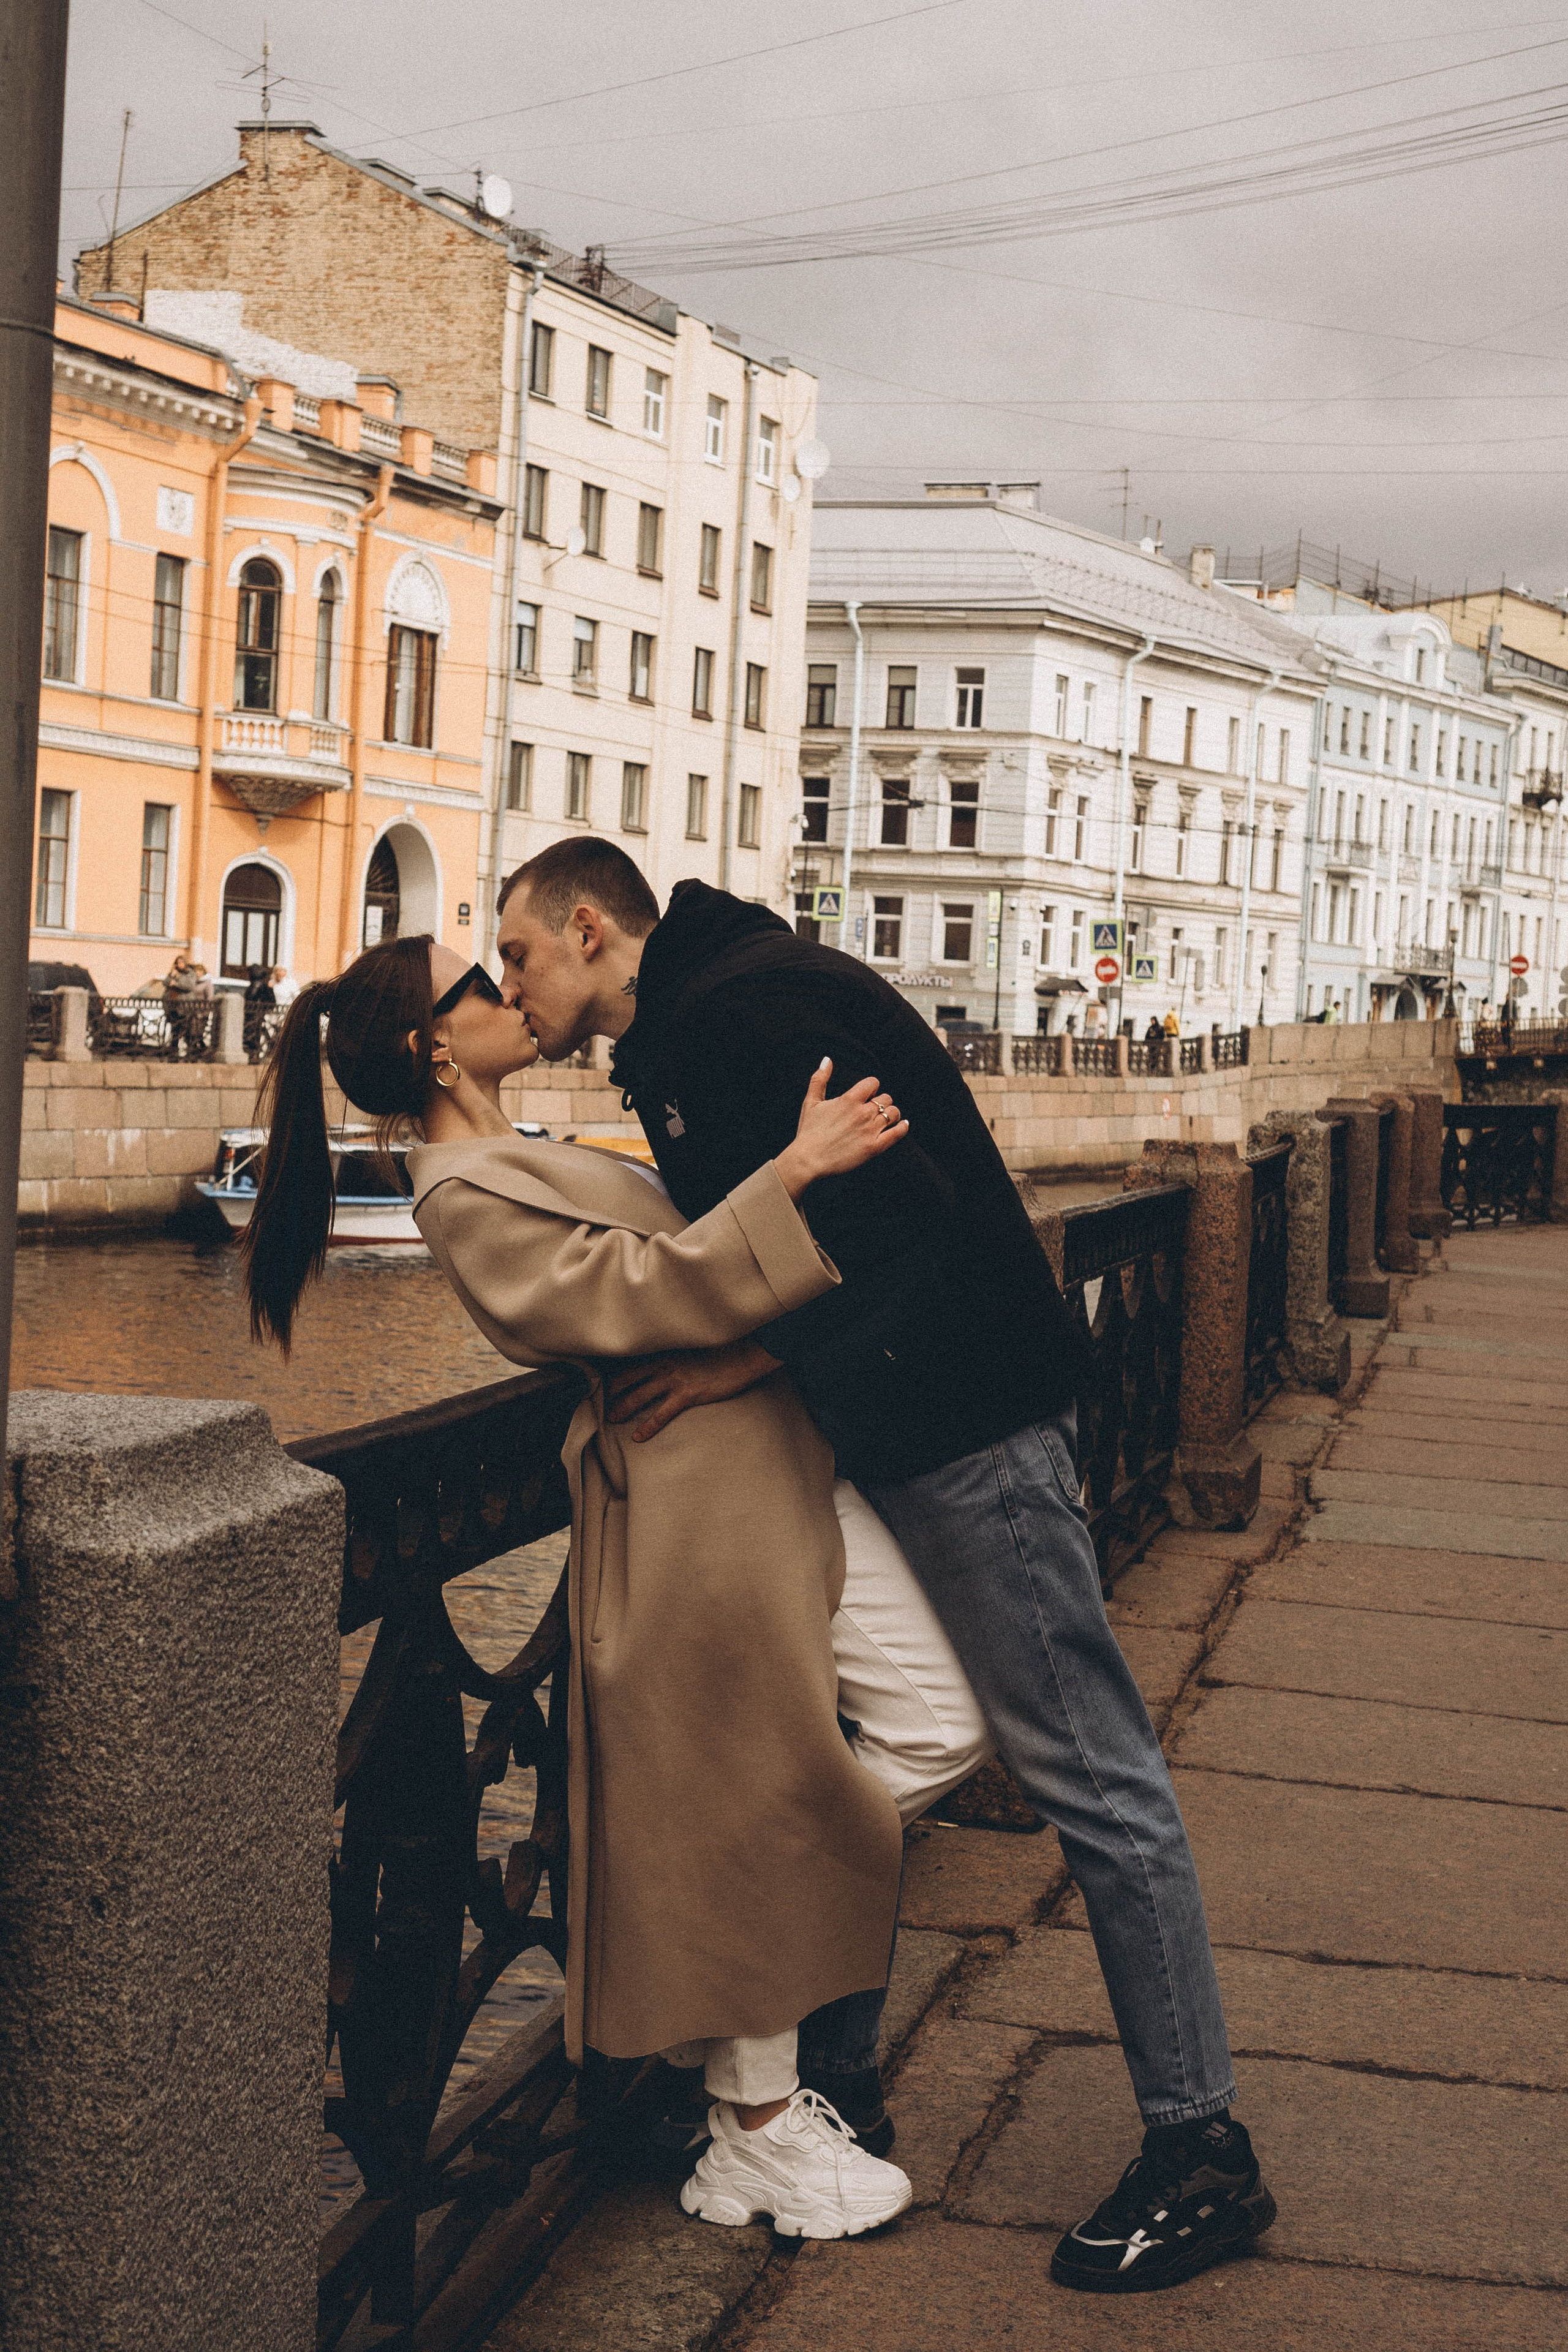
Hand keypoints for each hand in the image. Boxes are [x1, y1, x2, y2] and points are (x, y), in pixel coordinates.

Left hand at [603, 1338, 779, 1441]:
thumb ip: (677, 1356)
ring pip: (638, 1396)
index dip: (617, 1375)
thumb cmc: (722, 1353)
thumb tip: (668, 1364)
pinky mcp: (687, 1395)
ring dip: (622, 1408)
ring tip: (611, 1419)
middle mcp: (665, 1364)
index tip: (606, 1384)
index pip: (632, 1363)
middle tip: (601, 1404)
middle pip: (627, 1379)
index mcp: (666, 1352)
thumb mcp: (693, 1350)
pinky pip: (660, 1415)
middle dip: (611, 1393)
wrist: (744, 1356)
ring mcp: (674, 1380)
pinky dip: (647, 1427)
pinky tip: (638, 1437)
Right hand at [773, 1059, 908, 1199]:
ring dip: (891, 1113)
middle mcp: (862, 1113)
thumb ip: (820, 1079)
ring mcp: (870, 1130)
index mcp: (849, 1100)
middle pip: (885, 1098)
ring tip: (885, 1118)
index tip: (867, 1094)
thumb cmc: (808, 1131)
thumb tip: (827, 1059)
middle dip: (880, 1101)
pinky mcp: (874, 1147)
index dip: (871, 1087)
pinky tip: (903, 1124)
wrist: (808, 1160)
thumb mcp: (811, 1102)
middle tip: (873, 1109)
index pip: (873, 1083)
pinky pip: (897, 1133)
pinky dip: (903, 1127)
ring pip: (893, 1113)